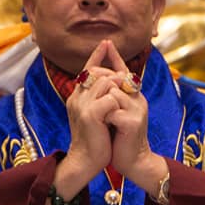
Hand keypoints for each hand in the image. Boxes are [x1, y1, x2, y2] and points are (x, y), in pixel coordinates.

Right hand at [61, 41, 122, 186]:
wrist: (86, 162)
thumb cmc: (96, 140)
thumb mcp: (99, 115)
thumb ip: (103, 97)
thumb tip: (115, 80)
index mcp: (78, 96)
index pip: (88, 70)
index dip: (98, 55)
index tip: (107, 43)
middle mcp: (76, 97)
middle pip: (99, 72)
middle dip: (115, 76)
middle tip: (128, 86)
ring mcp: (81, 104)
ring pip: (106, 82)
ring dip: (118, 91)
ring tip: (121, 105)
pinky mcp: (89, 114)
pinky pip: (110, 98)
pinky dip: (117, 105)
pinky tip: (116, 117)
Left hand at [97, 41, 169, 195]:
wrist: (133, 162)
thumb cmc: (120, 138)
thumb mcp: (113, 113)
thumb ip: (108, 97)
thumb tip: (93, 79)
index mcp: (133, 95)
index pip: (123, 70)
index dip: (114, 57)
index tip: (106, 43)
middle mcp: (138, 98)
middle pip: (115, 78)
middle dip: (100, 85)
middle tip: (92, 101)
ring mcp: (137, 109)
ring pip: (112, 92)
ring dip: (101, 105)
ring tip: (103, 120)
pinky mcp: (133, 122)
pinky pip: (111, 110)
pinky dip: (105, 118)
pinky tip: (107, 127)